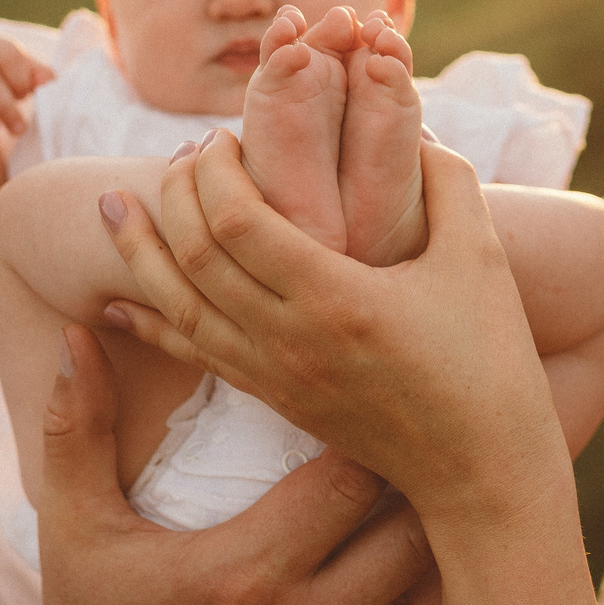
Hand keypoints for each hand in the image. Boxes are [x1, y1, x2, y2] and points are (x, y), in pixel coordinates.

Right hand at [0, 323, 444, 604]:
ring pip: (438, 577)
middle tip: (419, 406)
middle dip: (418, 462)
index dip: (370, 419)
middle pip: (410, 520)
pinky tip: (433, 533)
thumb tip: (76, 334)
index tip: (366, 376)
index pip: (350, 475)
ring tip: (439, 462)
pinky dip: (442, 580)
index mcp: (245, 572)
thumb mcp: (74, 529)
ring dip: (439, 520)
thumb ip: (77, 428)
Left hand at [99, 132, 569, 530]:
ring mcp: (274, 374)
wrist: (481, 473)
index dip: (213, 168)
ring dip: (140, 252)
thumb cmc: (491, 361)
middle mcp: (289, 338)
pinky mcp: (272, 399)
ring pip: (177, 306)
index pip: (236, 218)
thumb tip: (411, 131)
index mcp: (334, 296)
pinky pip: (191, 355)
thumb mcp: (480, 257)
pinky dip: (149, 320)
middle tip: (180, 153)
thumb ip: (446, 181)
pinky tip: (116, 303)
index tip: (222, 135)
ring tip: (113, 207)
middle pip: (194, 254)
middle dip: (173, 193)